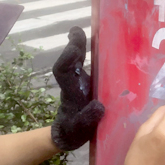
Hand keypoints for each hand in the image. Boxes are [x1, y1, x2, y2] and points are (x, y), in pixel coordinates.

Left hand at [51, 26, 104, 150]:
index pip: (63, 71)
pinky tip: (101, 44)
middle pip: (69, 61)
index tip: (75, 47)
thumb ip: (87, 120)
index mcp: (70, 93)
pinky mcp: (87, 83)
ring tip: (90, 31)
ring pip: (77, 60)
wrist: (68, 134)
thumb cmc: (72, 132)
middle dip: (74, 46)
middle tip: (78, 31)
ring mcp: (79, 82)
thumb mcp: (79, 130)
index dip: (67, 58)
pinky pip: (87, 64)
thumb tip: (98, 106)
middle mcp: (73, 83)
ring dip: (81, 46)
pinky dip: (90, 52)